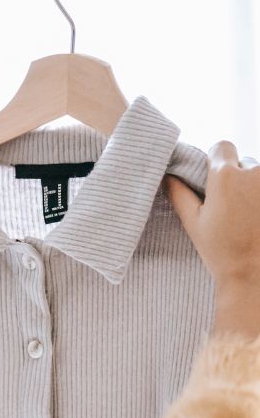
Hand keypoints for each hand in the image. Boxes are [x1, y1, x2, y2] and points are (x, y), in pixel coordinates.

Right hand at [164, 142, 259, 338]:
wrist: (252, 270)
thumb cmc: (220, 250)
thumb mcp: (193, 223)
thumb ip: (179, 194)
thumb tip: (167, 176)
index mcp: (224, 176)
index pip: (222, 146)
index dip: (215, 160)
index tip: (212, 178)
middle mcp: (252, 171)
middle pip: (242, 161)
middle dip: (236, 177)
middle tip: (228, 206)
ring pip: (258, 173)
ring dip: (252, 186)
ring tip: (245, 214)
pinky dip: (258, 196)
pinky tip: (254, 216)